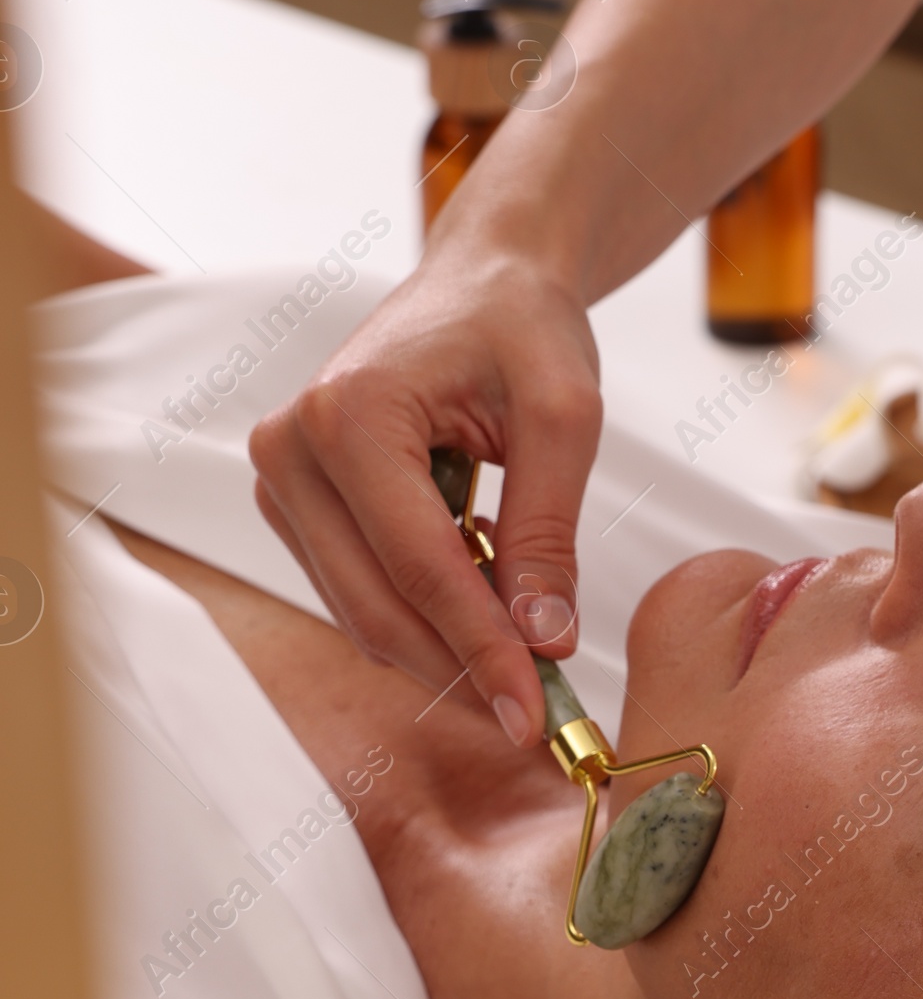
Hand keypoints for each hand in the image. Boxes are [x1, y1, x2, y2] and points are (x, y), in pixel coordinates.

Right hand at [249, 240, 600, 744]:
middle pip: (379, 606)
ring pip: (364, 614)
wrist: (484, 281)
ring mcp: (283, 481)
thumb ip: (547, 531)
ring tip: (527, 649)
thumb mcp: (562, 417)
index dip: (482, 652)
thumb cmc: (522, 327)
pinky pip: (360, 593)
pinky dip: (425, 618)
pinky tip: (486, 599)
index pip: (420, 569)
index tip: (537, 717)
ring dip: (445, 650)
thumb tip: (544, 643)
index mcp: (348, 414)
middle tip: (541, 715)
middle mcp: (291, 449)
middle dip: (462, 670)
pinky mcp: (296, 506)